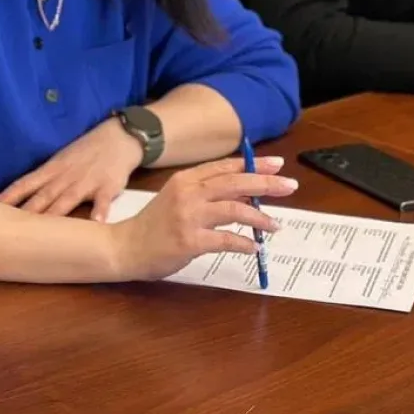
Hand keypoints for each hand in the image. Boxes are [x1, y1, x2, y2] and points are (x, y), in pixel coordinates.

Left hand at [0, 117, 144, 221]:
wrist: (119, 137)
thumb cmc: (86, 152)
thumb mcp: (61, 161)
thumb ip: (44, 180)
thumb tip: (20, 198)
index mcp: (51, 170)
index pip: (24, 184)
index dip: (7, 197)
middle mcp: (64, 177)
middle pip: (41, 197)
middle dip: (24, 214)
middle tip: (7, 230)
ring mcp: (86, 182)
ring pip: (66, 200)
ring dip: (54, 215)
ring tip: (42, 234)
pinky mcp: (108, 186)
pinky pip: (103, 201)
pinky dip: (99, 211)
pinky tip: (96, 223)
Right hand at [109, 155, 295, 280]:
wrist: (124, 247)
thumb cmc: (154, 226)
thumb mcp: (178, 200)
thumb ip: (207, 195)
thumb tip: (247, 196)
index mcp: (185, 180)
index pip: (225, 167)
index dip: (253, 165)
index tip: (277, 165)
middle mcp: (188, 193)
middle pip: (235, 183)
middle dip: (266, 184)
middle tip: (289, 186)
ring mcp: (188, 216)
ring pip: (235, 210)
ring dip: (260, 218)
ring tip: (275, 225)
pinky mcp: (189, 241)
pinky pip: (226, 240)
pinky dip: (245, 244)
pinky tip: (254, 248)